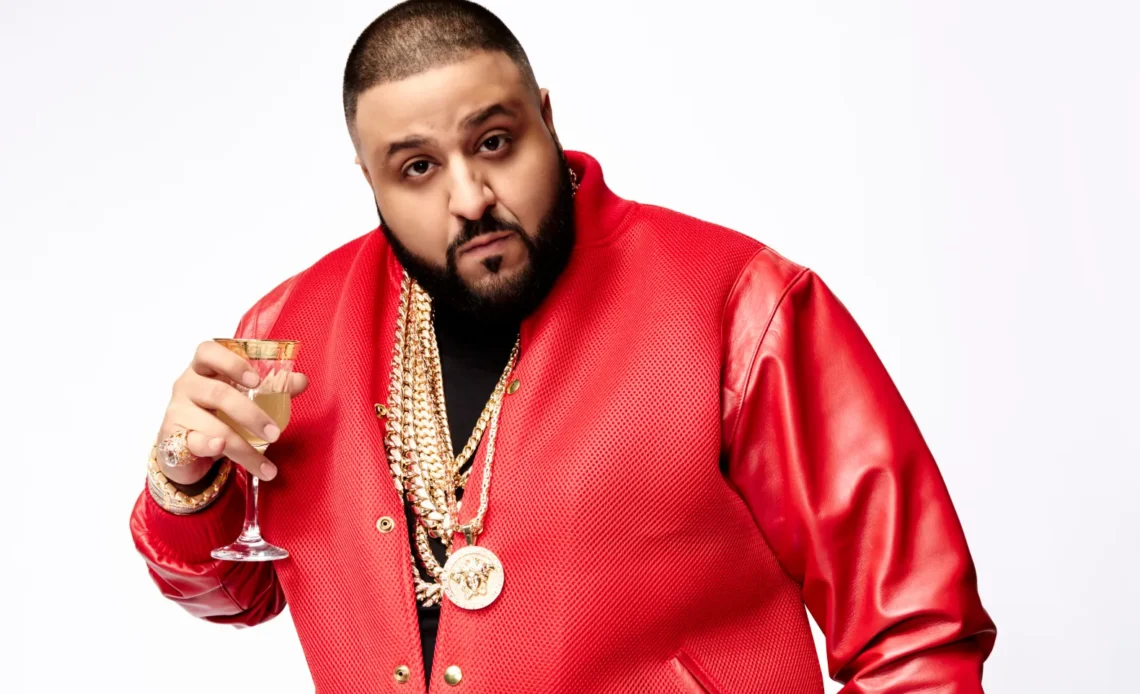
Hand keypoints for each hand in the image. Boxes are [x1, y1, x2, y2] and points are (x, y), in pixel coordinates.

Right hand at [156, 340, 308, 484]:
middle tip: (275, 433)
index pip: (209, 352)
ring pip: (213, 426)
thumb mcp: (244, 398)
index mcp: (205, 368)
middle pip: (218, 393)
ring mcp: (178, 411)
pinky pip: (194, 442)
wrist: (189, 450)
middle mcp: (187, 385)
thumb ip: (273, 388)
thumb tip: (301, 380)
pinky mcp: (172, 437)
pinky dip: (209, 446)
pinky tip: (221, 449)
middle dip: (251, 415)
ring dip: (244, 448)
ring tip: (266, 466)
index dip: (233, 363)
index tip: (256, 380)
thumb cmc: (218, 413)